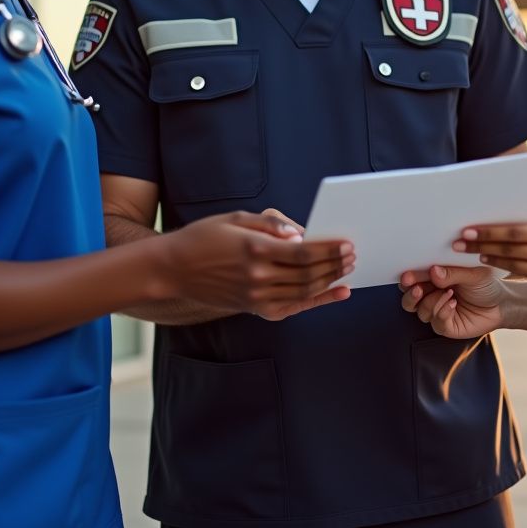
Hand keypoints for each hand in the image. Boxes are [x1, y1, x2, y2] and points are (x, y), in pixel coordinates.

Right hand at [159, 210, 353, 313]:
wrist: (173, 269)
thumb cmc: (205, 237)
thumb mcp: (236, 218)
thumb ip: (271, 223)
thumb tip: (301, 233)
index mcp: (255, 250)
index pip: (304, 253)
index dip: (329, 250)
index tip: (347, 244)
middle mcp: (258, 277)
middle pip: (308, 274)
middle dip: (335, 265)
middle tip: (353, 256)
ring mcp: (256, 296)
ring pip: (303, 292)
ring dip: (330, 281)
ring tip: (347, 270)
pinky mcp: (253, 308)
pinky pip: (292, 307)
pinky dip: (316, 301)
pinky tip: (335, 293)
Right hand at [399, 265, 506, 337]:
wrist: (501, 304)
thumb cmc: (485, 285)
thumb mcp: (472, 273)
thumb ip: (452, 272)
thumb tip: (433, 271)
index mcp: (433, 279)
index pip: (413, 280)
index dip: (408, 279)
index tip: (407, 277)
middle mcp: (431, 296)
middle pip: (409, 299)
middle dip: (411, 295)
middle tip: (418, 289)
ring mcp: (437, 312)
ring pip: (420, 312)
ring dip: (432, 302)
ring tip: (449, 293)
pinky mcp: (446, 327)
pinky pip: (436, 322)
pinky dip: (443, 312)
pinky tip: (454, 303)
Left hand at [454, 198, 526, 295]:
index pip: (514, 232)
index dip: (489, 232)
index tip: (470, 231)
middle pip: (508, 250)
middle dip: (481, 246)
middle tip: (461, 243)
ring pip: (512, 265)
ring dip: (490, 259)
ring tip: (474, 254)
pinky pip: (525, 275)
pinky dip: (507, 268)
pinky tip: (495, 262)